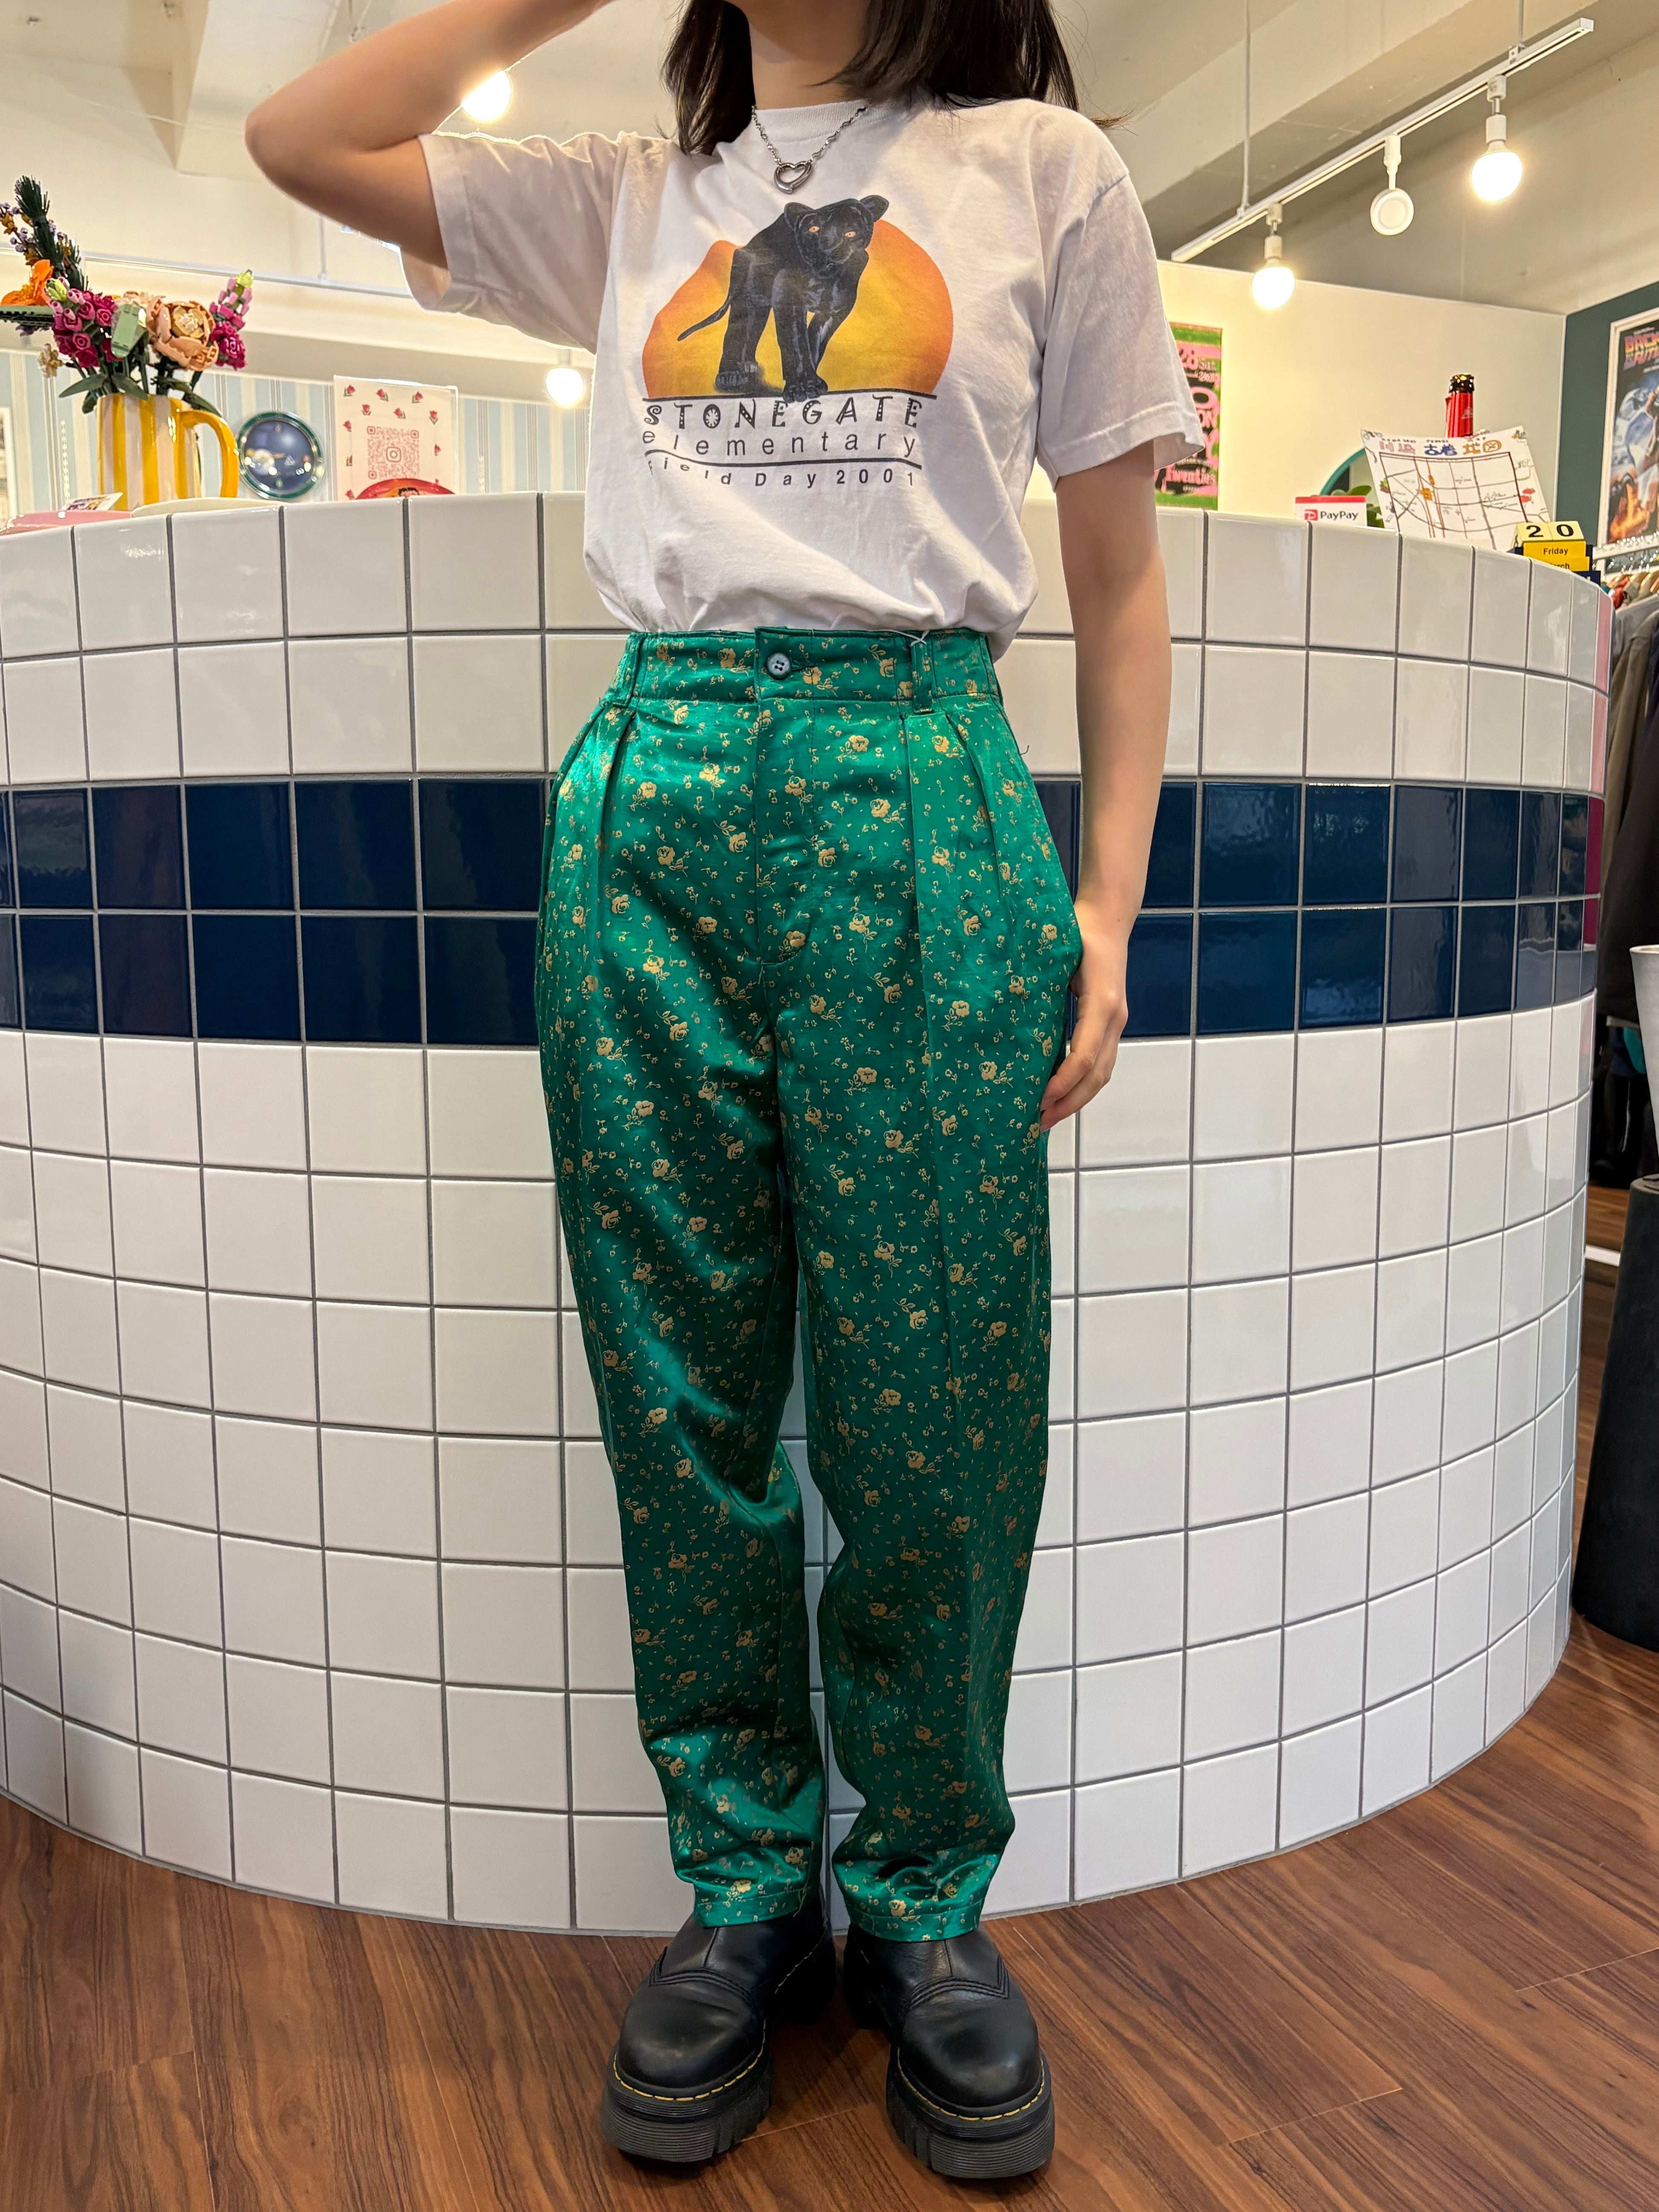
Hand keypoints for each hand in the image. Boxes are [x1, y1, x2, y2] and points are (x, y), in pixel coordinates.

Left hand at [1039, 903, 1128, 1132]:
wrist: (1109, 920)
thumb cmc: (1078, 932)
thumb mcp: (1057, 957)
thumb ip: (1040, 988)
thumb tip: (1008, 1024)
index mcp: (1101, 1004)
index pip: (1084, 1056)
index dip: (1062, 1083)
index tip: (1038, 1100)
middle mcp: (1113, 1018)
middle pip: (1097, 1075)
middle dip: (1069, 1103)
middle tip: (1038, 1122)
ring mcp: (1115, 1023)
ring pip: (1102, 1073)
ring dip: (1076, 1099)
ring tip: (1047, 1116)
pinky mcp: (1110, 1024)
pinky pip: (1100, 1062)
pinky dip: (1081, 1083)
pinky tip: (1059, 1093)